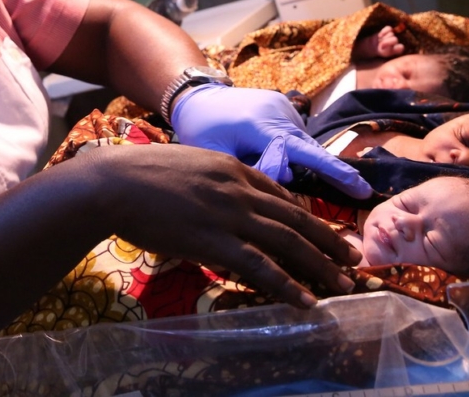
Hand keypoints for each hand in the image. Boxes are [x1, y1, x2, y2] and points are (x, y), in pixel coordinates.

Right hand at [90, 143, 360, 306]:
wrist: (114, 182)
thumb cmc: (140, 174)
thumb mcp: (187, 166)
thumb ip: (210, 182)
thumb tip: (217, 204)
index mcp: (231, 168)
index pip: (280, 194)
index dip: (306, 215)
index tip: (324, 230)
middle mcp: (239, 189)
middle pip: (295, 217)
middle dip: (328, 239)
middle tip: (354, 257)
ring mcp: (230, 214)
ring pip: (288, 242)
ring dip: (321, 265)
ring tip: (345, 283)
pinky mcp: (216, 240)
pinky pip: (261, 266)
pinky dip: (288, 285)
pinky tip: (307, 300)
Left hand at [170, 84, 372, 198]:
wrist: (197, 95)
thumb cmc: (201, 129)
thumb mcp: (216, 155)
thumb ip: (251, 171)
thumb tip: (288, 179)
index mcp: (261, 125)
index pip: (304, 154)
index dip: (334, 173)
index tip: (363, 191)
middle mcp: (279, 113)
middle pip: (306, 152)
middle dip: (301, 170)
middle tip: (264, 163)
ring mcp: (284, 106)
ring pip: (300, 146)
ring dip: (286, 158)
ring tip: (248, 148)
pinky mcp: (285, 105)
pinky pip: (294, 135)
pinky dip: (284, 146)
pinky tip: (255, 141)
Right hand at [352, 25, 404, 60]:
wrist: (371, 47)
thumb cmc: (378, 52)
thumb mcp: (383, 53)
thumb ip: (386, 50)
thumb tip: (383, 44)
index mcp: (397, 50)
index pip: (401, 47)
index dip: (395, 47)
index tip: (386, 49)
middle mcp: (396, 43)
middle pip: (395, 39)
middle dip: (387, 41)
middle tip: (381, 45)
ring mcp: (392, 36)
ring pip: (391, 34)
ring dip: (384, 37)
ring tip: (380, 41)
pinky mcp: (388, 30)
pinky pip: (389, 28)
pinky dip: (384, 31)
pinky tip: (380, 36)